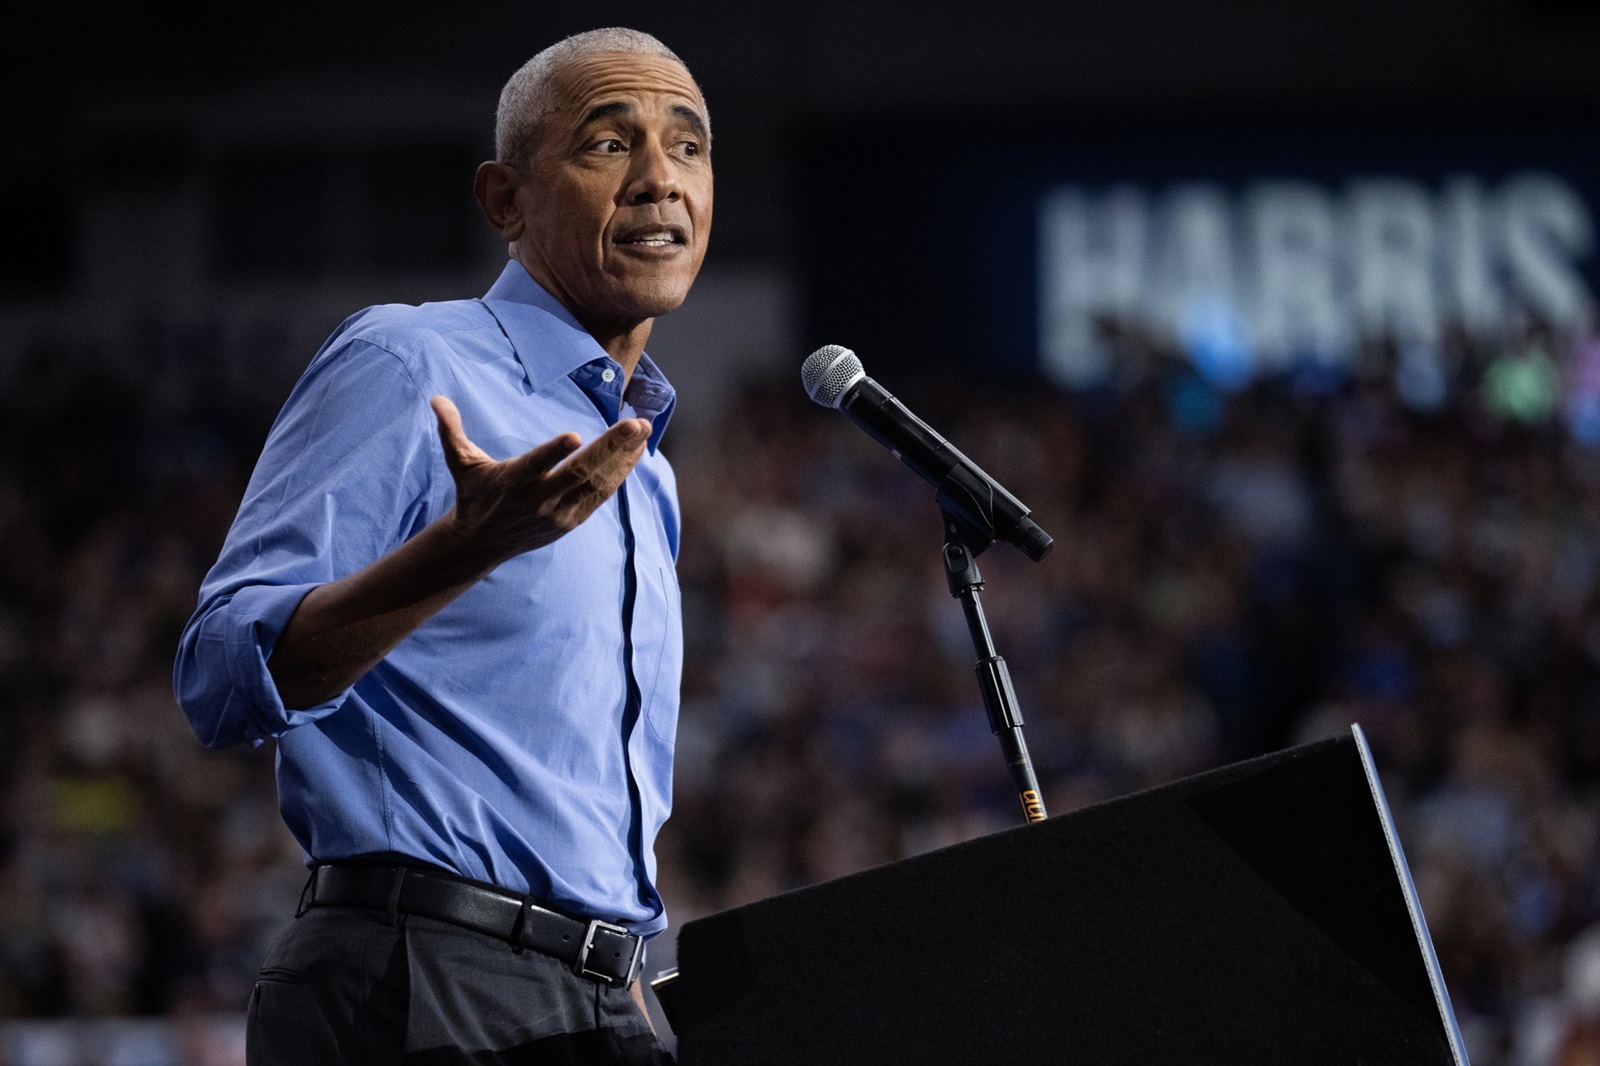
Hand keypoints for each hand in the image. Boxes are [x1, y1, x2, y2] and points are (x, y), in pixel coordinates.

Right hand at [430, 395, 649, 568]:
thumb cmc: (474, 495)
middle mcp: (538, 499)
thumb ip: (452, 431)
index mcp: (512, 482)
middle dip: (610, 448)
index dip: (553, 452)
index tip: (574, 436)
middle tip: (634, 424)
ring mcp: (559, 512)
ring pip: (597, 485)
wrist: (481, 544)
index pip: (534, 466)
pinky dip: (621, 473)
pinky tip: (636, 451)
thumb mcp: (461, 464)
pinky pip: (602, 495)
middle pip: (579, 474)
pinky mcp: (572, 520)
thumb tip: (436, 399)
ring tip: (642, 430)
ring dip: (623, 458)